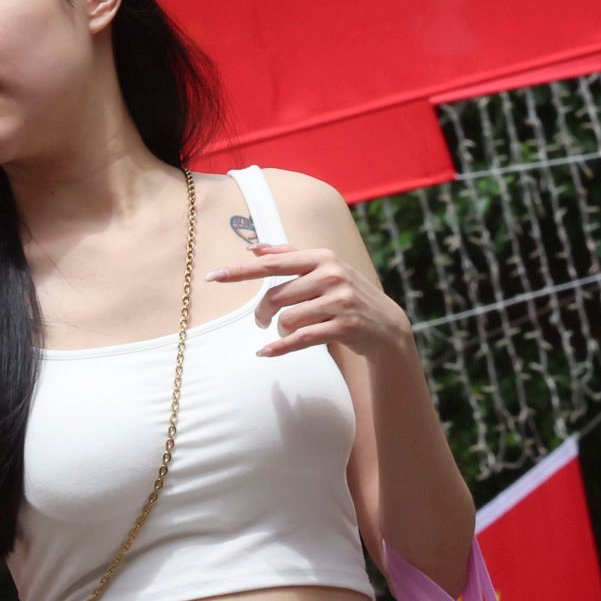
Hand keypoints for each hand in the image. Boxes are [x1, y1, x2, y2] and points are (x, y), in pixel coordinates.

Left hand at [213, 242, 415, 364]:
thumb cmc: (346, 293)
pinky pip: (301, 339)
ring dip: (278, 330)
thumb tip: (253, 247)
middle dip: (262, 313)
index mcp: (323, 258)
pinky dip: (280, 348)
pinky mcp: (344, 327)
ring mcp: (340, 301)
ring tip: (284, 332)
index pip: (273, 263)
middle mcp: (332, 275)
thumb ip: (290, 256)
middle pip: (276, 296)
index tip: (213, 276)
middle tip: (260, 321)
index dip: (241, 271)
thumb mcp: (324, 268)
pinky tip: (266, 352)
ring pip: (286, 319)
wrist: (387, 326)